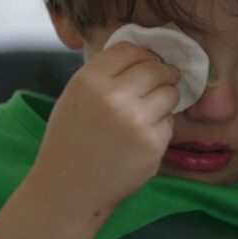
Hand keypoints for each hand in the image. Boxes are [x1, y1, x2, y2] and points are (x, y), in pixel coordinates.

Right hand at [26, 42, 180, 219]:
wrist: (67, 189)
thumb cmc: (71, 140)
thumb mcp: (76, 96)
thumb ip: (107, 74)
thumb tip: (147, 55)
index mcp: (89, 81)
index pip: (130, 49)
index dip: (142, 55)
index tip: (147, 63)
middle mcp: (113, 97)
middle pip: (155, 68)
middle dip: (161, 73)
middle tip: (160, 82)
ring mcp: (136, 120)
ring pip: (169, 92)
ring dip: (165, 98)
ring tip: (147, 112)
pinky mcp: (152, 143)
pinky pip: (169, 121)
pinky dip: (161, 126)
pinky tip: (140, 137)